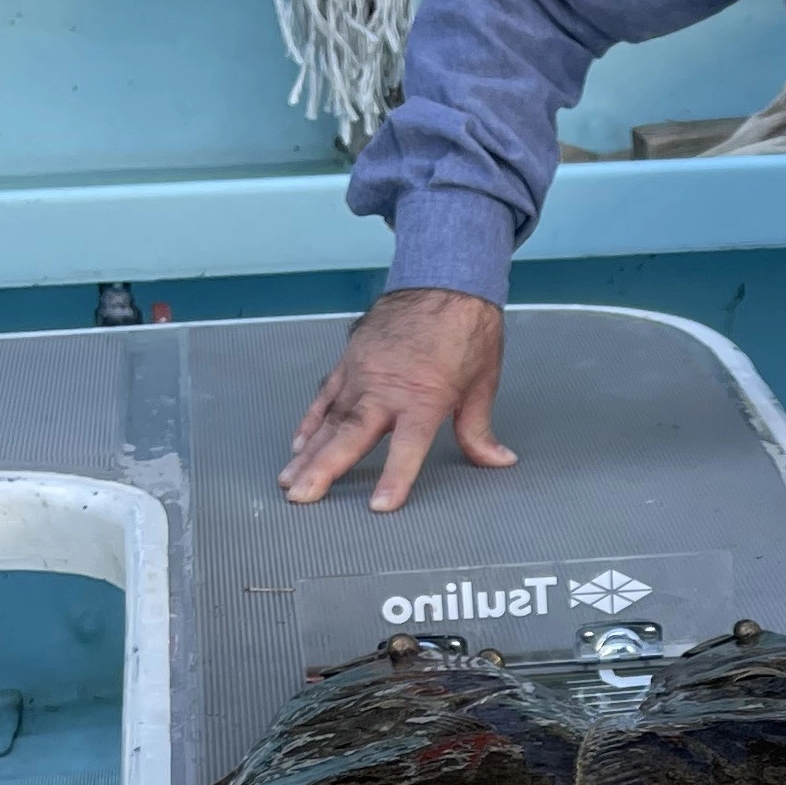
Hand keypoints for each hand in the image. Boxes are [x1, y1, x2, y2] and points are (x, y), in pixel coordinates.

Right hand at [280, 287, 514, 511]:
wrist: (445, 278)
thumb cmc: (467, 330)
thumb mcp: (482, 383)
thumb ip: (478, 429)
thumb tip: (497, 460)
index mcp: (424, 398)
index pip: (408, 447)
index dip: (394, 478)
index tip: (378, 506)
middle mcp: (387, 387)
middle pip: (351, 435)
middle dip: (324, 468)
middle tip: (301, 495)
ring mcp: (363, 372)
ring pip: (331, 418)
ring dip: (308, 452)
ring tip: (288, 480)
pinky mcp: (351, 359)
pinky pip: (326, 394)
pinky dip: (311, 419)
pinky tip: (298, 443)